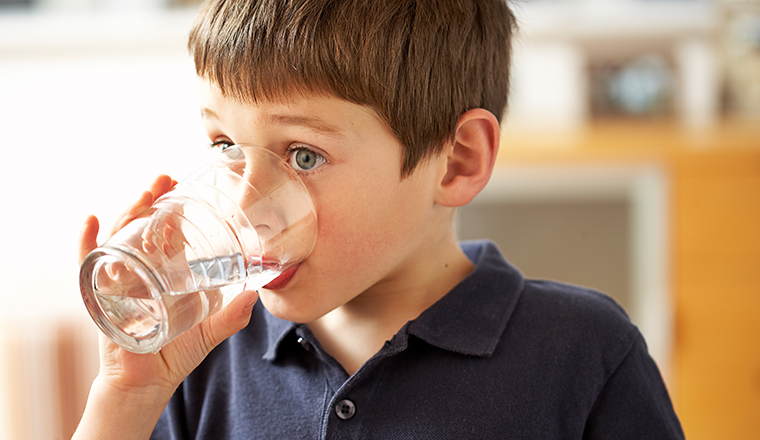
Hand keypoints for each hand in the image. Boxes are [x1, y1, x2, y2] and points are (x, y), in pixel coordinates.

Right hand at [74, 175, 257, 439]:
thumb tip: (255, 295)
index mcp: (164, 273)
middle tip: (165, 179)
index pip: (167, 233)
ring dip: (129, 212)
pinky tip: (92, 221)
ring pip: (119, 237)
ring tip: (144, 194)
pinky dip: (87, 242)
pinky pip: (88, 264)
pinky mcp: (100, 296)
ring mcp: (118, 280)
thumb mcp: (209, 331)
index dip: (174, 209)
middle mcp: (140, 270)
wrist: (146, 384)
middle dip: (152, 200)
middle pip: (142, 226)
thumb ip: (232, 316)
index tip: (183, 189)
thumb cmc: (175, 355)